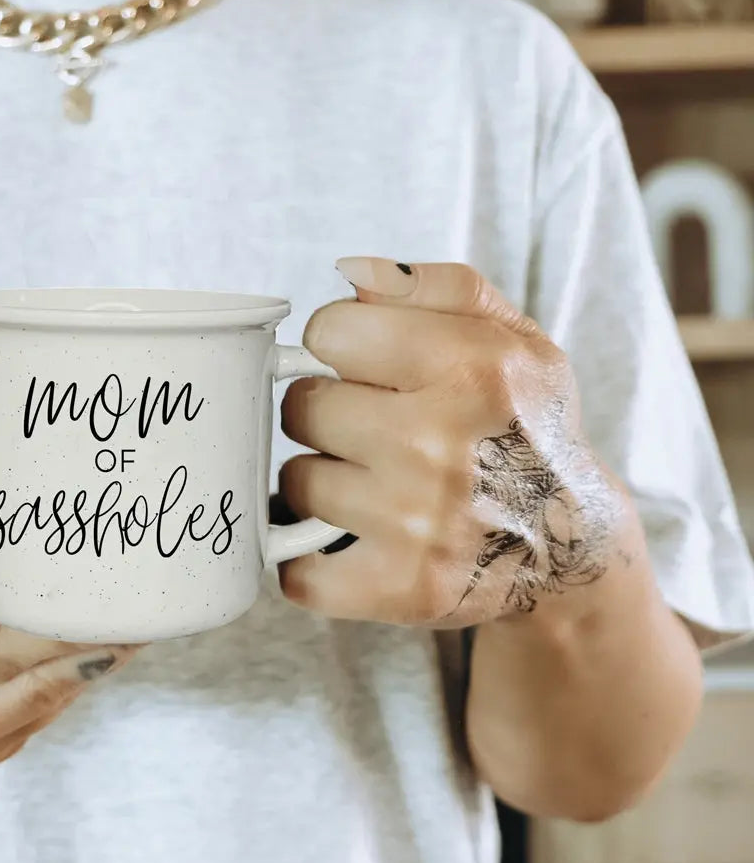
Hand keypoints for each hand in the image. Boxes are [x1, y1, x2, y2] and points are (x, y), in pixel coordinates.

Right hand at [0, 528, 138, 781]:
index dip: (47, 634)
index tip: (102, 606)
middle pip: (18, 692)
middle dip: (85, 652)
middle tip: (142, 615)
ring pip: (35, 712)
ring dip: (90, 671)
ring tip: (138, 627)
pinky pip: (34, 721)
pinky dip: (71, 684)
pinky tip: (104, 650)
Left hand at [278, 258, 625, 628]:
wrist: (567, 544)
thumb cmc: (522, 426)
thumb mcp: (509, 337)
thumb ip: (433, 287)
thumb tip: (348, 273)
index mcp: (472, 368)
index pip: (329, 330)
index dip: (343, 346)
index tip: (369, 367)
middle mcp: (442, 445)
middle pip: (302, 406)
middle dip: (329, 413)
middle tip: (374, 430)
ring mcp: (419, 524)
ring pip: (296, 481)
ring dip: (323, 482)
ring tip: (374, 484)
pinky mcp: (402, 589)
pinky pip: (297, 571)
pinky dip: (308, 561)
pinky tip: (348, 542)